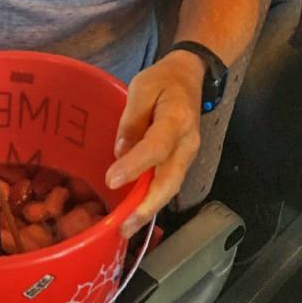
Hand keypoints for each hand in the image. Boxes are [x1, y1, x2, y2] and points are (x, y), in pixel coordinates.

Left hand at [106, 52, 201, 237]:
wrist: (190, 75)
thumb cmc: (163, 79)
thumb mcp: (142, 88)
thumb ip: (131, 120)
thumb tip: (120, 154)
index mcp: (177, 119)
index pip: (156, 147)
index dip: (135, 166)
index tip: (111, 180)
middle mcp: (187, 143)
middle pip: (170, 180)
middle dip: (147, 207)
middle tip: (123, 227)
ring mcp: (188, 153)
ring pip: (170, 187)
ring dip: (149, 209)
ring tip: (126, 227)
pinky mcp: (182, 159)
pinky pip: (168, 182)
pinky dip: (152, 199)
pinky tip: (134, 209)